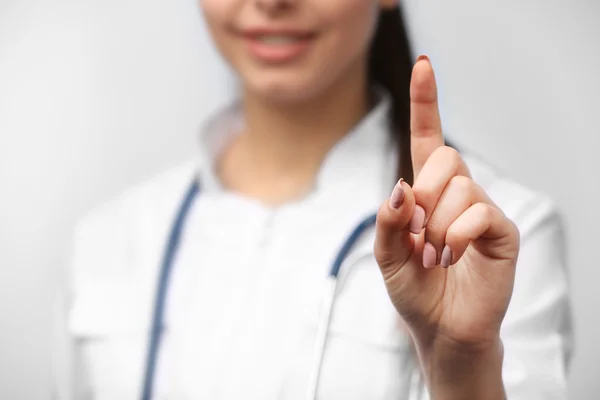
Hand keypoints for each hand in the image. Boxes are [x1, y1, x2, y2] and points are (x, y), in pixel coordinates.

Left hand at [374, 56, 519, 363]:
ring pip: (459, 186)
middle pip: (443, 157)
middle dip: (423, 195)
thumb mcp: (386, 255)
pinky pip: (478, 212)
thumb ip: (387, 220)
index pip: (426, 139)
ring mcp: (481, 210)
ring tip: (435, 256)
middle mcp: (456, 194)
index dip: (425, 103)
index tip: (423, 65)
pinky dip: (456, 237)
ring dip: (436, 226)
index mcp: (425, 194)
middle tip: (418, 235)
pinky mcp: (501, 230)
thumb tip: (402, 187)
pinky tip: (453, 258)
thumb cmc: (415, 291)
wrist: (441, 329)